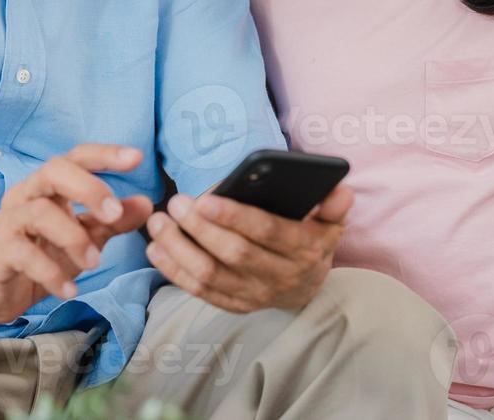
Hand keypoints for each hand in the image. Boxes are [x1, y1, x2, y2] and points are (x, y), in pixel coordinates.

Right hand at [0, 144, 153, 322]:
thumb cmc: (40, 255)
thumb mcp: (84, 237)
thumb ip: (111, 221)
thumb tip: (146, 205)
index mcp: (48, 186)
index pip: (76, 158)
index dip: (105, 154)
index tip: (137, 158)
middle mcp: (25, 195)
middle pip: (53, 171)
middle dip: (88, 188)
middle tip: (114, 214)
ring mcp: (7, 222)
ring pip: (39, 212)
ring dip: (73, 237)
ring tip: (94, 263)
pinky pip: (23, 254)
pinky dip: (51, 273)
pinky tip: (70, 290)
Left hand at [143, 182, 352, 312]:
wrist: (308, 286)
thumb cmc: (311, 238)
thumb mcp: (330, 220)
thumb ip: (333, 202)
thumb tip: (337, 188)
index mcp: (303, 249)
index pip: (267, 232)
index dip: (235, 217)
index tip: (205, 198)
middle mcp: (280, 276)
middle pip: (233, 254)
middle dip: (200, 228)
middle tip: (175, 203)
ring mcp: (255, 295)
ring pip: (210, 275)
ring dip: (179, 249)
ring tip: (158, 222)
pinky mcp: (235, 306)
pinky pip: (200, 291)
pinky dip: (174, 271)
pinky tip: (156, 248)